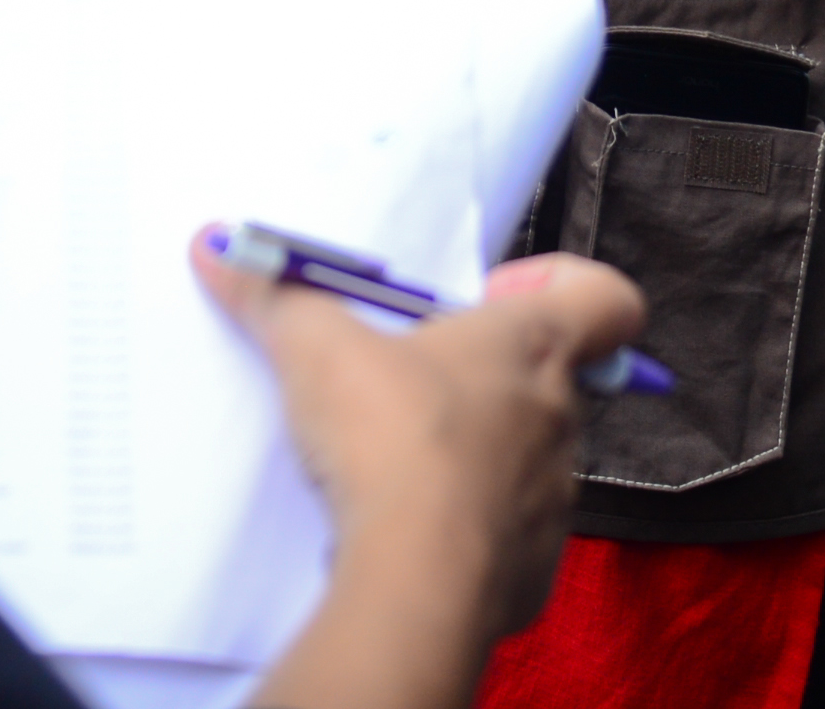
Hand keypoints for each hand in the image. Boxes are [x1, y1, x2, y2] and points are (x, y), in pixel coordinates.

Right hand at [207, 236, 644, 702]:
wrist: (416, 576)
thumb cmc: (392, 436)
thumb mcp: (315, 346)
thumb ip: (275, 295)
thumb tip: (218, 249)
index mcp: (532, 347)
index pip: (606, 299)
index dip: (562, 284)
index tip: (492, 294)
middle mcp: (559, 419)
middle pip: (543, 380)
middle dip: (476, 377)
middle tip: (405, 380)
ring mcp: (552, 500)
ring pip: (520, 462)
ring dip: (466, 455)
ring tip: (391, 463)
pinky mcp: (531, 571)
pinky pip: (500, 538)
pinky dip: (458, 531)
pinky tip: (401, 529)